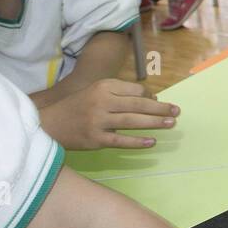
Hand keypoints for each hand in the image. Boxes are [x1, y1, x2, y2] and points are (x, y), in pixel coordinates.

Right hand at [39, 78, 178, 150]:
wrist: (50, 124)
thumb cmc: (79, 106)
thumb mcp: (98, 92)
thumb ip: (122, 93)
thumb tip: (152, 99)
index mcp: (104, 86)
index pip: (135, 90)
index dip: (150, 97)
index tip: (161, 103)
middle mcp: (102, 101)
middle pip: (137, 105)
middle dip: (160, 109)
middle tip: (176, 112)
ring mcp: (98, 121)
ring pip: (132, 121)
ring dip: (154, 123)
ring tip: (171, 124)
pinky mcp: (95, 139)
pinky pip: (120, 140)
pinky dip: (137, 141)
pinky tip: (151, 141)